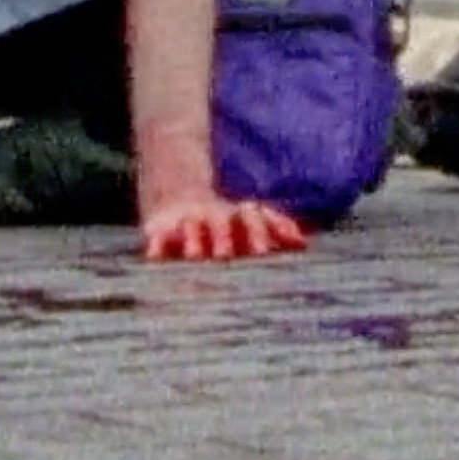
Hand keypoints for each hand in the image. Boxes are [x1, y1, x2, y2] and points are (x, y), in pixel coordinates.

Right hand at [138, 189, 310, 261]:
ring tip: (196, 256)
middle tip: (227, 255)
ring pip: (191, 229)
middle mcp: (212, 217)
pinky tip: (155, 257)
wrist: (180, 202)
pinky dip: (156, 246)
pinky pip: (156, 238)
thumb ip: (277, 229)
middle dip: (224, 237)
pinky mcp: (158, 230)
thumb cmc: (226, 224)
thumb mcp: (252, 222)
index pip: (252, 218)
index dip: (257, 232)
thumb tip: (303, 243)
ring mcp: (186, 222)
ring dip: (194, 240)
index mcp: (237, 216)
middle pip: (220, 223)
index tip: (263, 252)